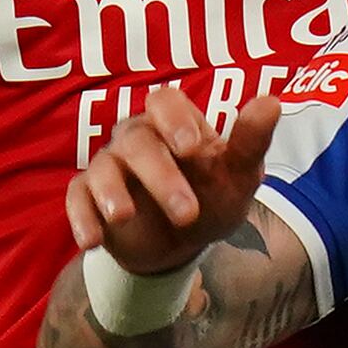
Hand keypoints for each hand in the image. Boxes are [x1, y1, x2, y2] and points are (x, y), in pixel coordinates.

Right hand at [62, 82, 281, 285]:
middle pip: (137, 142)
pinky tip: (91, 242)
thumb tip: (271, 101)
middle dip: (160, 177)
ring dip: (113, 192)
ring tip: (124, 217)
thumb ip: (251, 142)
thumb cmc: (212, 198)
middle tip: (187, 213)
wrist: (180, 245)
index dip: (174, 120)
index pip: (164, 102)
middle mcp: (137, 138)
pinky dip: (81, 218)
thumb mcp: (238, 177)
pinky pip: (76, 199)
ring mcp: (109, 166)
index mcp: (174, 124)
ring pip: (103, 167)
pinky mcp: (87, 197)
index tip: (191, 149)